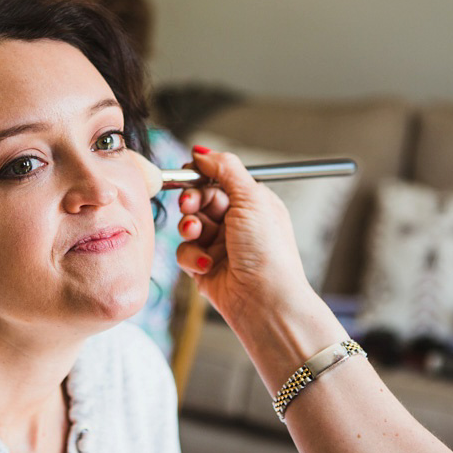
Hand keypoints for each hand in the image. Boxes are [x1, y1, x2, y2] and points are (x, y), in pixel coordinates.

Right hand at [175, 146, 314, 326]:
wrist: (265, 301)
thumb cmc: (268, 252)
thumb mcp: (251, 198)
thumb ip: (225, 169)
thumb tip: (203, 150)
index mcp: (253, 204)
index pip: (219, 179)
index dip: (201, 175)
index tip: (188, 172)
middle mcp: (237, 223)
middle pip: (200, 200)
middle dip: (192, 201)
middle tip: (190, 205)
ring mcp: (220, 246)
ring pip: (189, 225)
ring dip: (190, 228)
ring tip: (198, 235)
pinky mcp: (205, 268)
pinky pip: (184, 252)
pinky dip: (192, 256)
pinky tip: (207, 264)